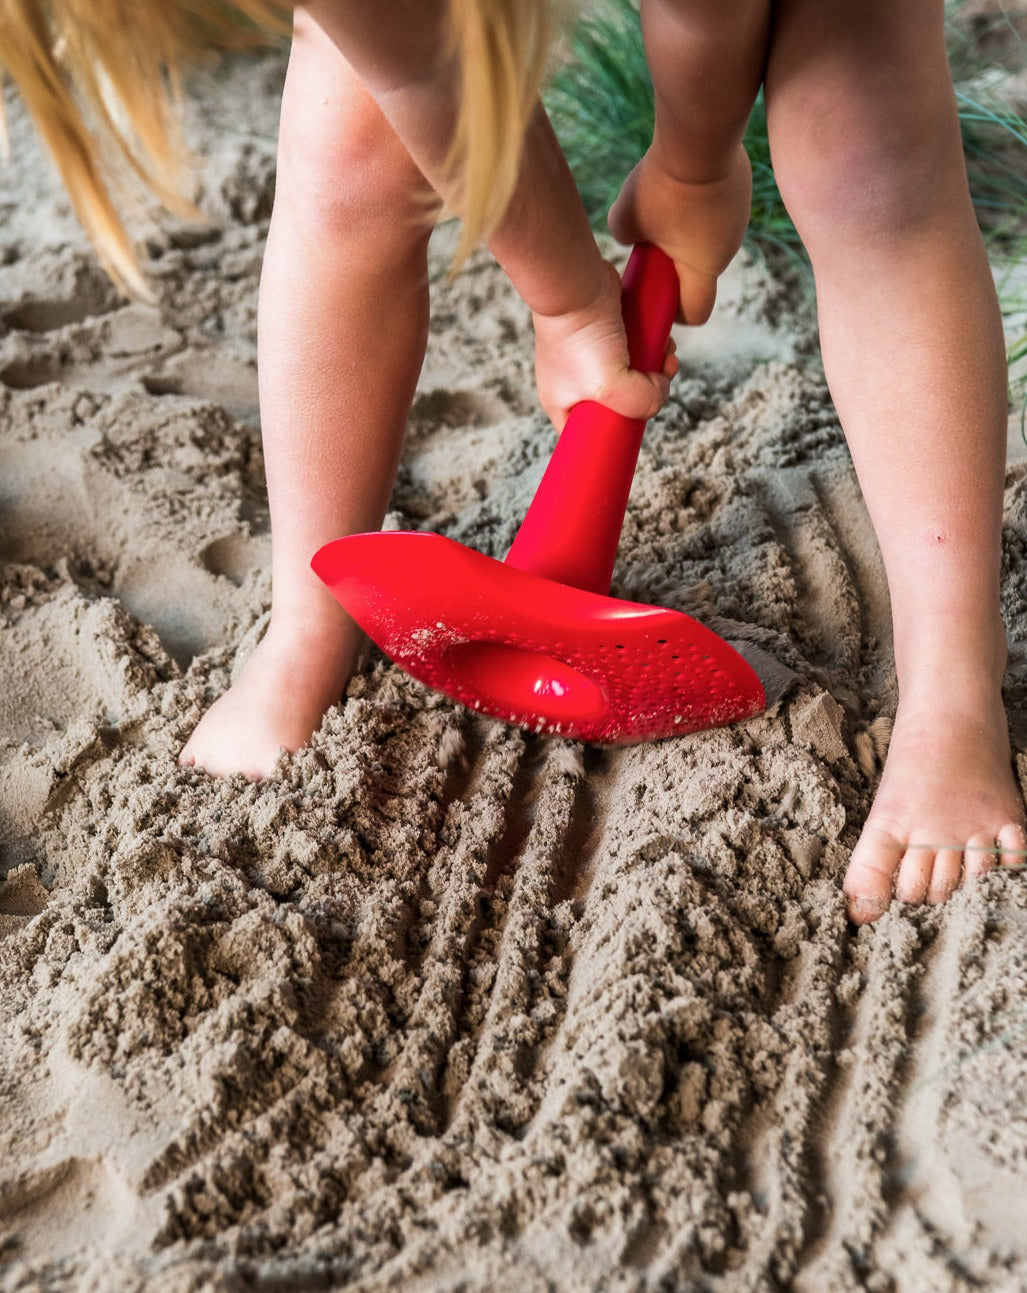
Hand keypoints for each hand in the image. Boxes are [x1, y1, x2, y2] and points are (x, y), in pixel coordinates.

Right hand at [532, 259, 676, 432]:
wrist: (577, 283)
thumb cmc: (580, 338)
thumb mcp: (611, 389)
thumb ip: (641, 403)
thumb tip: (660, 390)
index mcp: (564, 405)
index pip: (589, 439)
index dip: (615, 437)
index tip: (636, 425)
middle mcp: (578, 384)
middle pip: (622, 407)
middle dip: (646, 396)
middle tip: (657, 383)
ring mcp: (595, 358)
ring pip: (636, 377)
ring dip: (657, 370)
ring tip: (664, 357)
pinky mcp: (611, 335)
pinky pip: (640, 350)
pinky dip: (655, 347)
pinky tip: (662, 341)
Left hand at [608, 144, 752, 324]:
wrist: (700, 134)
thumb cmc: (661, 185)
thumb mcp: (625, 218)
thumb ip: (623, 238)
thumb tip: (629, 236)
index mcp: (704, 268)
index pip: (696, 312)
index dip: (674, 311)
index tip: (656, 290)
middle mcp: (728, 249)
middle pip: (699, 271)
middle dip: (673, 263)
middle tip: (649, 240)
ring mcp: (738, 218)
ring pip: (707, 238)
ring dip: (686, 230)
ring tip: (664, 202)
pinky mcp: (740, 190)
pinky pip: (715, 209)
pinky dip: (697, 204)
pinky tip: (681, 181)